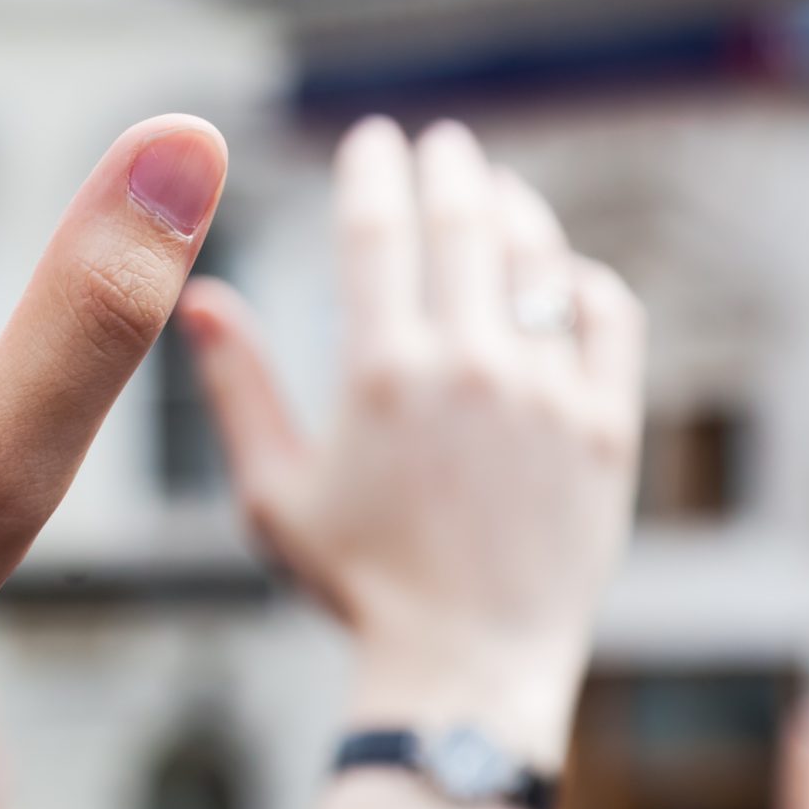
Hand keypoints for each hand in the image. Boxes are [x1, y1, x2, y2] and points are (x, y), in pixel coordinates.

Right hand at [176, 118, 640, 763]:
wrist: (464, 668)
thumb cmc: (356, 586)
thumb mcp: (273, 491)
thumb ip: (238, 386)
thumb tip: (200, 295)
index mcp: (382, 374)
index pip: (379, 231)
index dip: (375, 172)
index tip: (375, 140)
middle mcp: (470, 367)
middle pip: (464, 224)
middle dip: (449, 169)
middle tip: (441, 144)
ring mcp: (547, 393)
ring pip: (538, 261)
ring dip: (515, 210)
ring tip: (497, 191)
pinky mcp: (606, 427)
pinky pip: (607, 319)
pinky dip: (583, 284)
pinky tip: (563, 277)